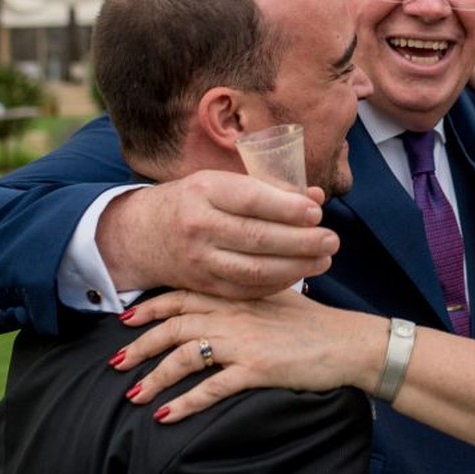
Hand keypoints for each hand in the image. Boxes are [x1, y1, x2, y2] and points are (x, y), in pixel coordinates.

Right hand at [99, 171, 339, 298]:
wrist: (142, 234)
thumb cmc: (194, 201)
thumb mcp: (222, 184)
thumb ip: (270, 189)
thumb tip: (315, 197)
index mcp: (204, 190)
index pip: (252, 200)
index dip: (288, 208)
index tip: (317, 212)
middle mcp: (198, 225)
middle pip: (258, 238)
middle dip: (301, 241)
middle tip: (332, 240)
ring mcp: (199, 260)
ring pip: (254, 269)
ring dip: (296, 267)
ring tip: (324, 260)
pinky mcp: (203, 285)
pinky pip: (246, 289)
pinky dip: (277, 283)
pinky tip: (300, 274)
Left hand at [112, 289, 383, 422]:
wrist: (349, 343)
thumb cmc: (317, 324)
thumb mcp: (277, 300)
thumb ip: (245, 299)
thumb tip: (219, 305)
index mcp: (238, 295)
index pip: (184, 295)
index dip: (151, 307)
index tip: (126, 318)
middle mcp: (235, 314)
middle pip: (174, 325)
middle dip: (140, 344)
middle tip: (115, 361)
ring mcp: (244, 341)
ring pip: (184, 356)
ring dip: (154, 377)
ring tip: (134, 394)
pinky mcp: (256, 369)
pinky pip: (210, 388)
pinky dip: (184, 403)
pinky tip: (166, 416)